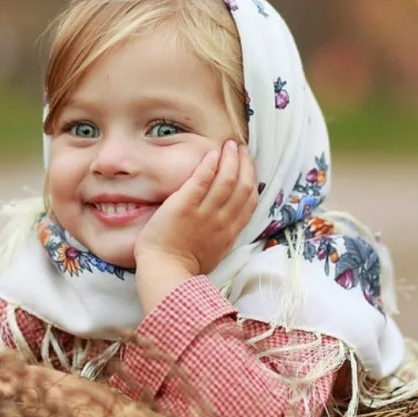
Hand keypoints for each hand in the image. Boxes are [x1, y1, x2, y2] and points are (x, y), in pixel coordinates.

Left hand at [134, 139, 257, 276]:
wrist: (165, 272)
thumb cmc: (184, 267)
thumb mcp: (215, 254)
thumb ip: (223, 236)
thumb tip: (227, 223)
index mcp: (230, 232)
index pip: (249, 201)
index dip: (251, 180)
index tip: (249, 166)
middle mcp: (222, 220)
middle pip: (242, 186)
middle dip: (244, 163)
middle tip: (241, 148)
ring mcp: (204, 213)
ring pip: (226, 179)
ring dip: (230, 159)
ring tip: (229, 144)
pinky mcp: (183, 206)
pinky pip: (201, 180)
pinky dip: (209, 165)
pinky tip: (212, 152)